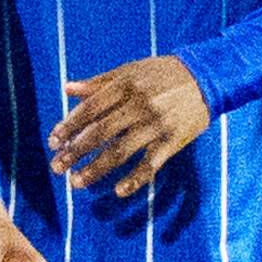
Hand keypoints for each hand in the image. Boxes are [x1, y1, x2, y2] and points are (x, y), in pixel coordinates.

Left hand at [49, 54, 211, 197]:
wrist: (207, 77)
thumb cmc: (164, 73)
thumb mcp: (131, 70)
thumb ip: (99, 82)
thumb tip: (67, 89)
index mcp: (125, 85)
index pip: (90, 109)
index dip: (69, 126)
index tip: (53, 141)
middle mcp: (138, 105)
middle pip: (100, 132)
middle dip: (75, 151)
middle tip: (57, 167)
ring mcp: (156, 125)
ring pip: (120, 151)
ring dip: (96, 169)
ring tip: (76, 182)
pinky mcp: (172, 141)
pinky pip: (150, 164)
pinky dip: (135, 179)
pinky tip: (118, 191)